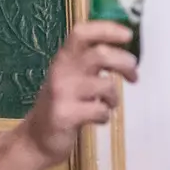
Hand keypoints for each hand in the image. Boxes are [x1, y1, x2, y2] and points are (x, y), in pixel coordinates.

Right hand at [0, 21, 138, 169]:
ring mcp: (62, 93)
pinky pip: (99, 111)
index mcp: (64, 59)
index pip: (82, 33)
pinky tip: (97, 119)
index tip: (127, 35)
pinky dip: (105, 116)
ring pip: (105, 85)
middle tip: (133, 75)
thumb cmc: (61, 105)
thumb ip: (91, 64)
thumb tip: (126, 54)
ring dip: (114, 97)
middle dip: (124, 62)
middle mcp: (61, 71)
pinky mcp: (65, 115)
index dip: (107, 29)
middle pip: (100, 54)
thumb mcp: (71, 78)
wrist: (35, 139)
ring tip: (109, 104)